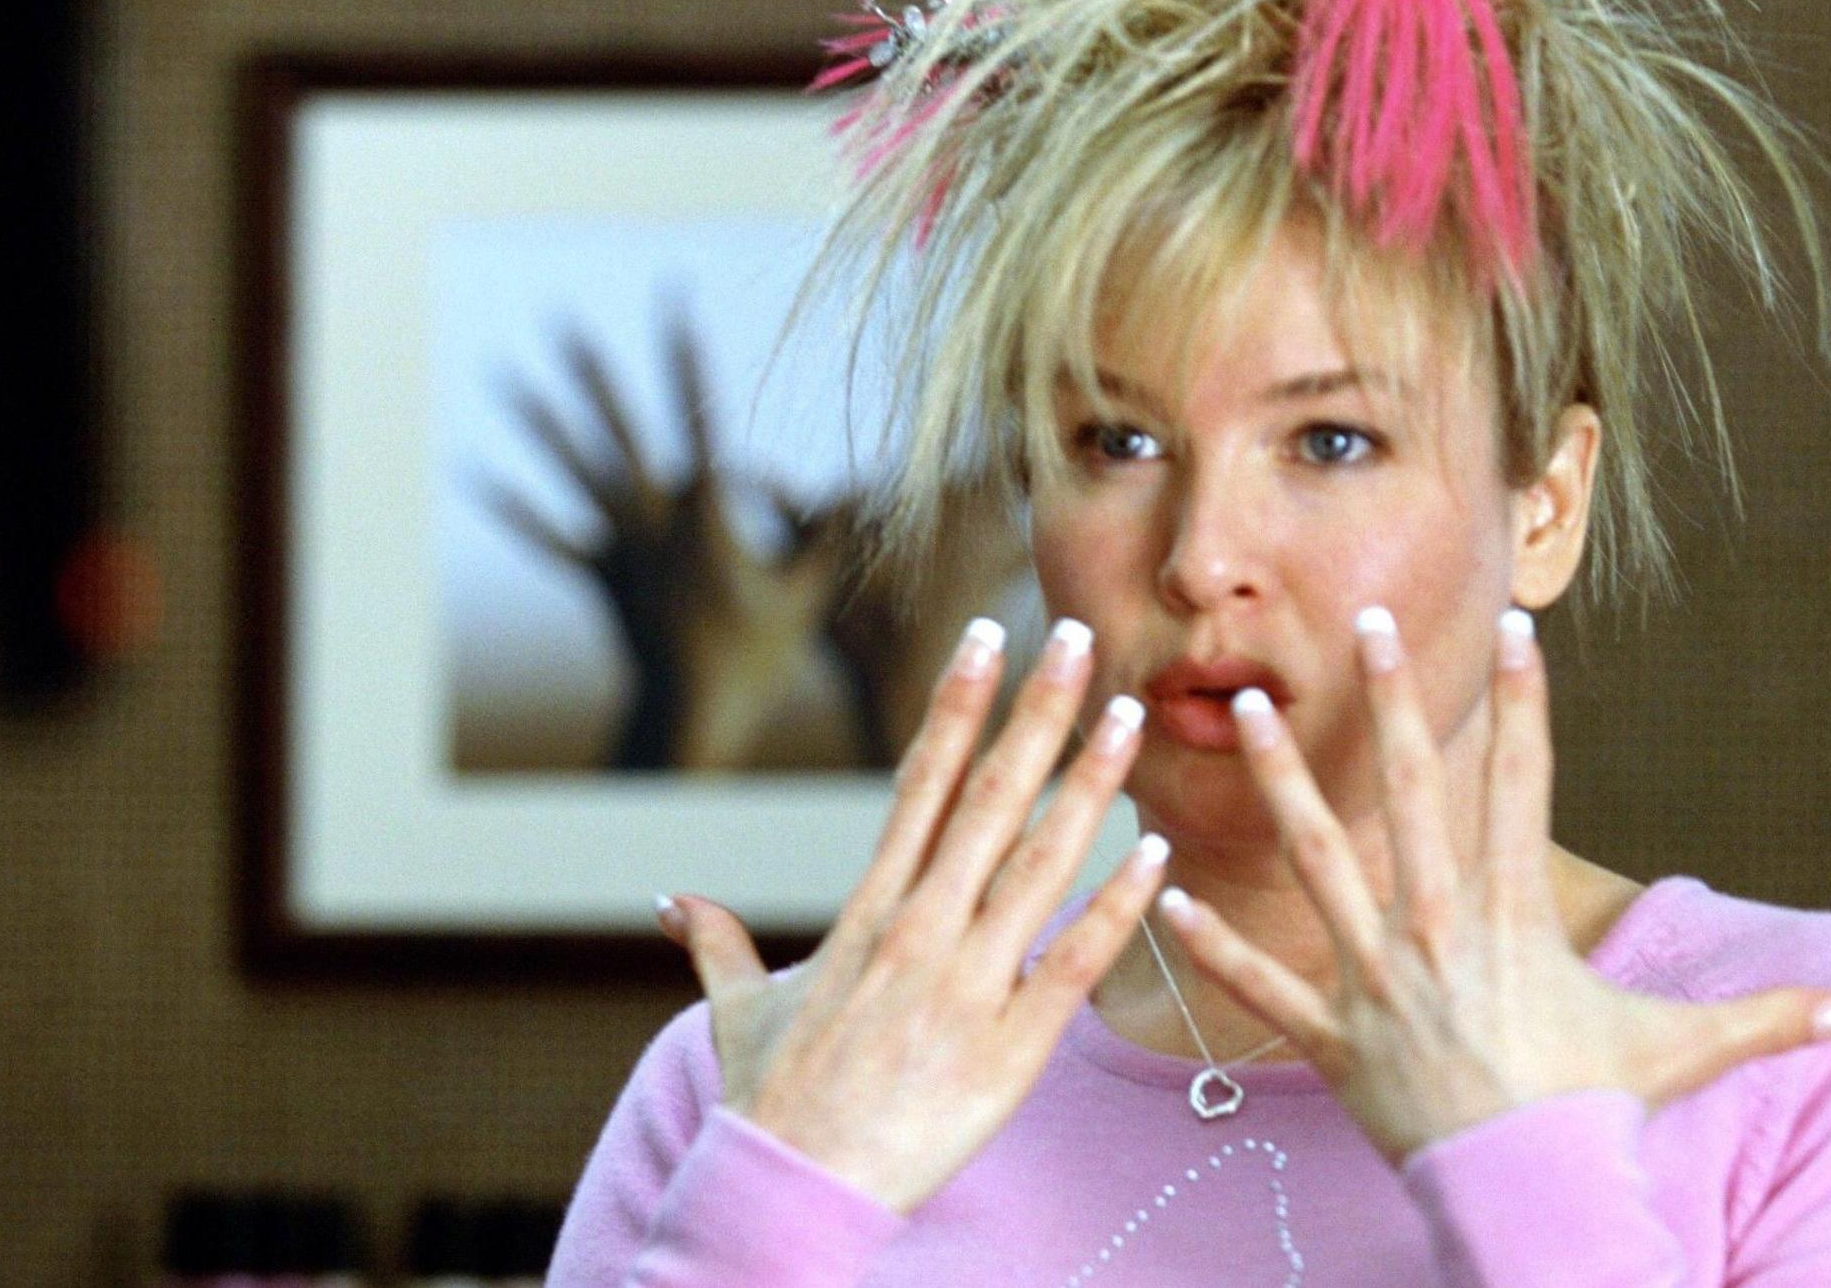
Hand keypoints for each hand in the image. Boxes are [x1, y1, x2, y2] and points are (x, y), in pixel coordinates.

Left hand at [476, 304, 849, 767]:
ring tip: (509, 377)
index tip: (674, 302)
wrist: (694, 718)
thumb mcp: (808, 596)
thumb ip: (824, 541)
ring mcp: (620, 549)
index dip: (684, 353)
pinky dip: (517, 507)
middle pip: (618, 433)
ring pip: (575, 475)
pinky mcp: (598, 578)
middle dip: (593, 375)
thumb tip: (855, 499)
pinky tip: (478, 474)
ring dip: (540, 425)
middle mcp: (653, 522)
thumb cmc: (758, 660)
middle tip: (565, 323)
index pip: (697, 415)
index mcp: (705, 515)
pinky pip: (551, 537)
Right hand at [654, 618, 1169, 1212]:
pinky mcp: (1011, 1046)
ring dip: (1091, 784)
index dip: (958, 706)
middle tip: (1081, 637)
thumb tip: (674, 904)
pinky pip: (1075, 962)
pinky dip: (1118, 906)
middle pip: (991, 799)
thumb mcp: (738, 1013)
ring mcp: (967, 984)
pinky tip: (1156, 853)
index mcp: (867, 910)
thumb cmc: (769, 1103)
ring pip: (1042, 863)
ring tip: (1132, 716)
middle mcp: (919, 930)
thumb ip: (719, 947)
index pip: (921, 784)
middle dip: (1038, 713)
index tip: (987, 638)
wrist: (791, 1192)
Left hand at [1157, 606, 1830, 1162]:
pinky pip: (1263, 989)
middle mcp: (1437, 929)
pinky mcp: (1331, 1038)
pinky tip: (1165, 896)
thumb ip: (1769, 1018)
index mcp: (1513, 916)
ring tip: (1244, 712)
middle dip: (1389, 704)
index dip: (1525, 702)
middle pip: (1409, 794)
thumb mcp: (1681, 1051)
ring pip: (1318, 862)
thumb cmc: (1596, 1114)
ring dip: (1279, 785)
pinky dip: (1215, 947)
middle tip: (1359, 626)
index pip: (1523, 785)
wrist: (1528, 1198)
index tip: (1515, 627)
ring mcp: (1377, 980)